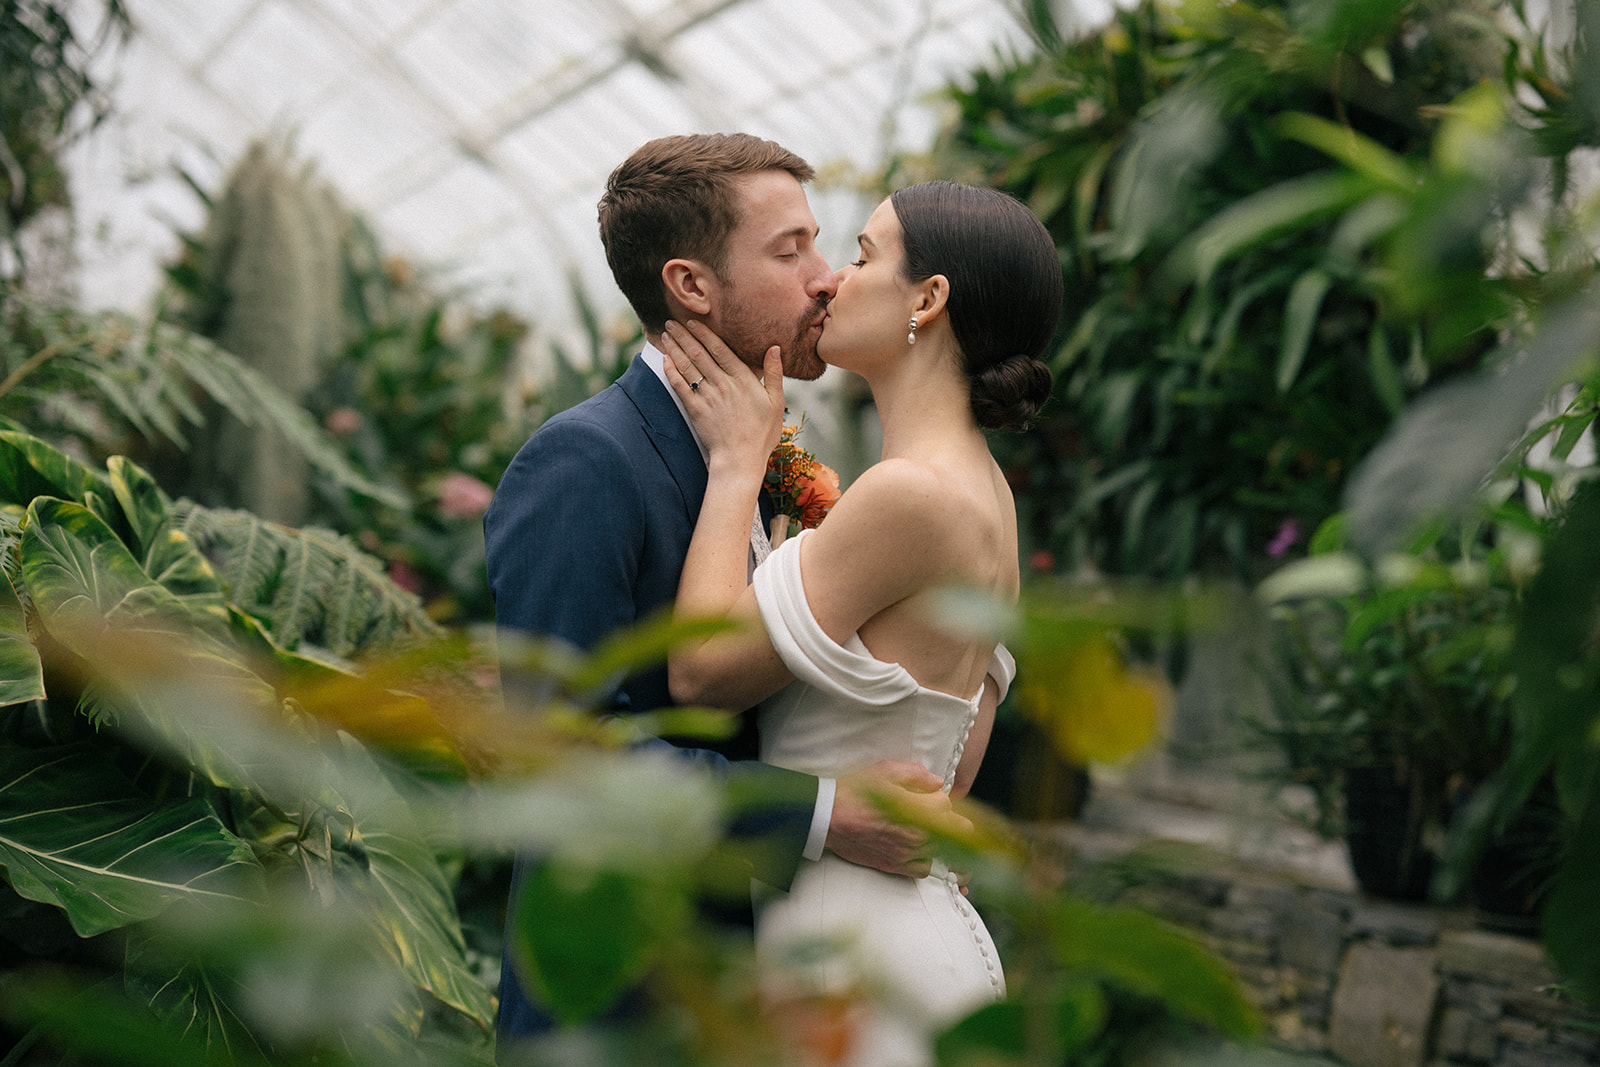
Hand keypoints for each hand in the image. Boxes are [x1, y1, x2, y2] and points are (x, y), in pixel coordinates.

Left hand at [661, 319, 784, 472]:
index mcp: (743, 380)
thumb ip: (774, 374)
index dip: (704, 333)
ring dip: (675, 348)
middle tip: (671, 322)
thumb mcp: (776, 403)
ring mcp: (708, 397)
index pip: (720, 349)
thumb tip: (775, 348)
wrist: (740, 460)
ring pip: (688, 367)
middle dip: (684, 336)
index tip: (693, 322)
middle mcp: (723, 384)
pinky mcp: (695, 410)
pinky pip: (680, 386)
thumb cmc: (762, 433)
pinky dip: (671, 371)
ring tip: (666, 334)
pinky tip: (665, 360)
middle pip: (700, 354)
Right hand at [826, 760, 973, 878]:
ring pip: (944, 852)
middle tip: (939, 815)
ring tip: (928, 832)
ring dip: (940, 841)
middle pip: (958, 831)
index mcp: (918, 808)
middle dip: (952, 820)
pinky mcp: (896, 867)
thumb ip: (917, 774)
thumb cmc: (854, 792)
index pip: (947, 803)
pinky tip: (917, 850)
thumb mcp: (885, 771)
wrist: (828, 818)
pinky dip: (925, 860)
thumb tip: (937, 782)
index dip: (937, 796)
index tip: (926, 796)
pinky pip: (924, 869)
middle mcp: (918, 834)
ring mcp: (908, 853)